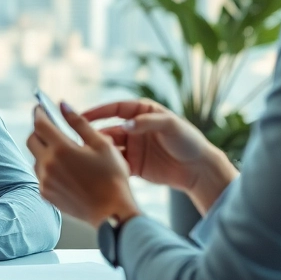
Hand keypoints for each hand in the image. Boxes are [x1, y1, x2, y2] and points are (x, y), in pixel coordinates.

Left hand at [27, 101, 139, 228]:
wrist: (112, 212)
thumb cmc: (112, 176)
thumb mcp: (101, 144)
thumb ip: (79, 122)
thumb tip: (63, 105)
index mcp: (61, 149)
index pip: (40, 124)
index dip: (39, 113)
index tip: (41, 107)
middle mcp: (48, 164)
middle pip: (32, 139)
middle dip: (39, 130)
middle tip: (50, 126)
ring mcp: (45, 181)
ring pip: (36, 158)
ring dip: (43, 150)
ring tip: (61, 149)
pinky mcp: (46, 194)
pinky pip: (41, 174)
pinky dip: (47, 167)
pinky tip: (63, 168)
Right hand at [82, 99, 238, 213]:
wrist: (199, 170)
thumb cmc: (189, 141)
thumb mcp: (171, 126)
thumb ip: (147, 122)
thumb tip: (124, 124)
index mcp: (142, 113)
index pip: (115, 109)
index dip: (98, 112)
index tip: (81, 116)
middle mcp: (134, 128)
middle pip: (108, 129)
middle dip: (94, 135)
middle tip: (81, 141)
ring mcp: (133, 147)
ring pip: (109, 148)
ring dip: (100, 152)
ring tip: (91, 157)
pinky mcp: (134, 165)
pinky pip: (116, 164)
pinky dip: (109, 166)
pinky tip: (103, 170)